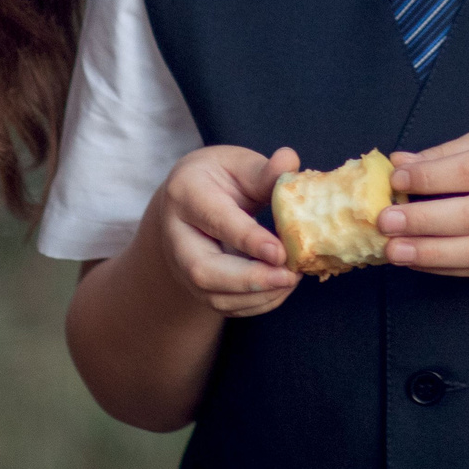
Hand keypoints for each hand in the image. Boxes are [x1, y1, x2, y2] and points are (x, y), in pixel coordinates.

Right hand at [156, 144, 301, 316]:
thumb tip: (290, 162)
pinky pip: (225, 306)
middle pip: (203, 269)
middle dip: (249, 279)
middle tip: (289, 276)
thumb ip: (264, 171)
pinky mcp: (197, 287)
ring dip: (258, 295)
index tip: (280, 252)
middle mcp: (176, 236)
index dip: (247, 238)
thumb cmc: (220, 177)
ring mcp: (183, 266)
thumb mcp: (239, 163)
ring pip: (214, 295)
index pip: (214, 220)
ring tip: (292, 278)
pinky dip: (258, 303)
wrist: (191, 200)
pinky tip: (282, 286)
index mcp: (186, 194)